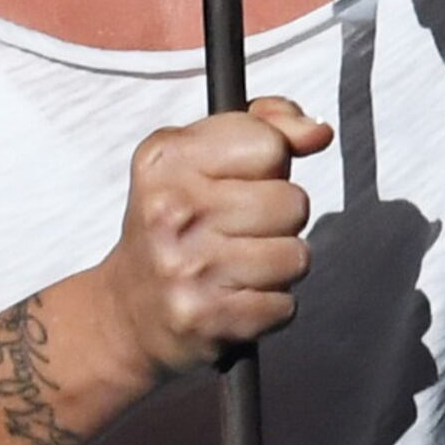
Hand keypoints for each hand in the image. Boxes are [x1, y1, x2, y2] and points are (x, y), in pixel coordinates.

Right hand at [95, 98, 332, 377]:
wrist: (128, 311)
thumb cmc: (175, 226)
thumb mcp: (198, 159)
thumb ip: (263, 127)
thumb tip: (317, 131)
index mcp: (166, 160)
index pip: (270, 144)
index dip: (270, 164)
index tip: (243, 181)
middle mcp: (171, 211)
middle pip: (292, 202)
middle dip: (279, 219)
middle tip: (238, 231)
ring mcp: (187, 267)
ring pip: (296, 256)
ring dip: (278, 265)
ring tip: (238, 266)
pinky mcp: (206, 318)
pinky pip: (285, 304)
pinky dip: (269, 306)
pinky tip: (234, 299)